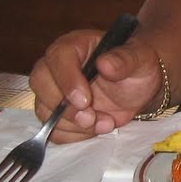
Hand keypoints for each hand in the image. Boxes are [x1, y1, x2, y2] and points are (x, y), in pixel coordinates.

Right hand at [31, 30, 164, 142]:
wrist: (138, 87)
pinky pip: (52, 130)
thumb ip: (125, 60)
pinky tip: (96, 128)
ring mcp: (55, 91)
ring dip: (72, 125)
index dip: (67, 80)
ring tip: (105, 123)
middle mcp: (58, 66)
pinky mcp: (58, 114)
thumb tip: (105, 64)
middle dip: (64, 107)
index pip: (58, 57)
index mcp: (75, 46)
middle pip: (40, 83)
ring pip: (44, 110)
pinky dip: (73, 135)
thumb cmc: (137, 66)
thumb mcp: (140, 59)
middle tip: (91, 118)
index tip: (85, 100)